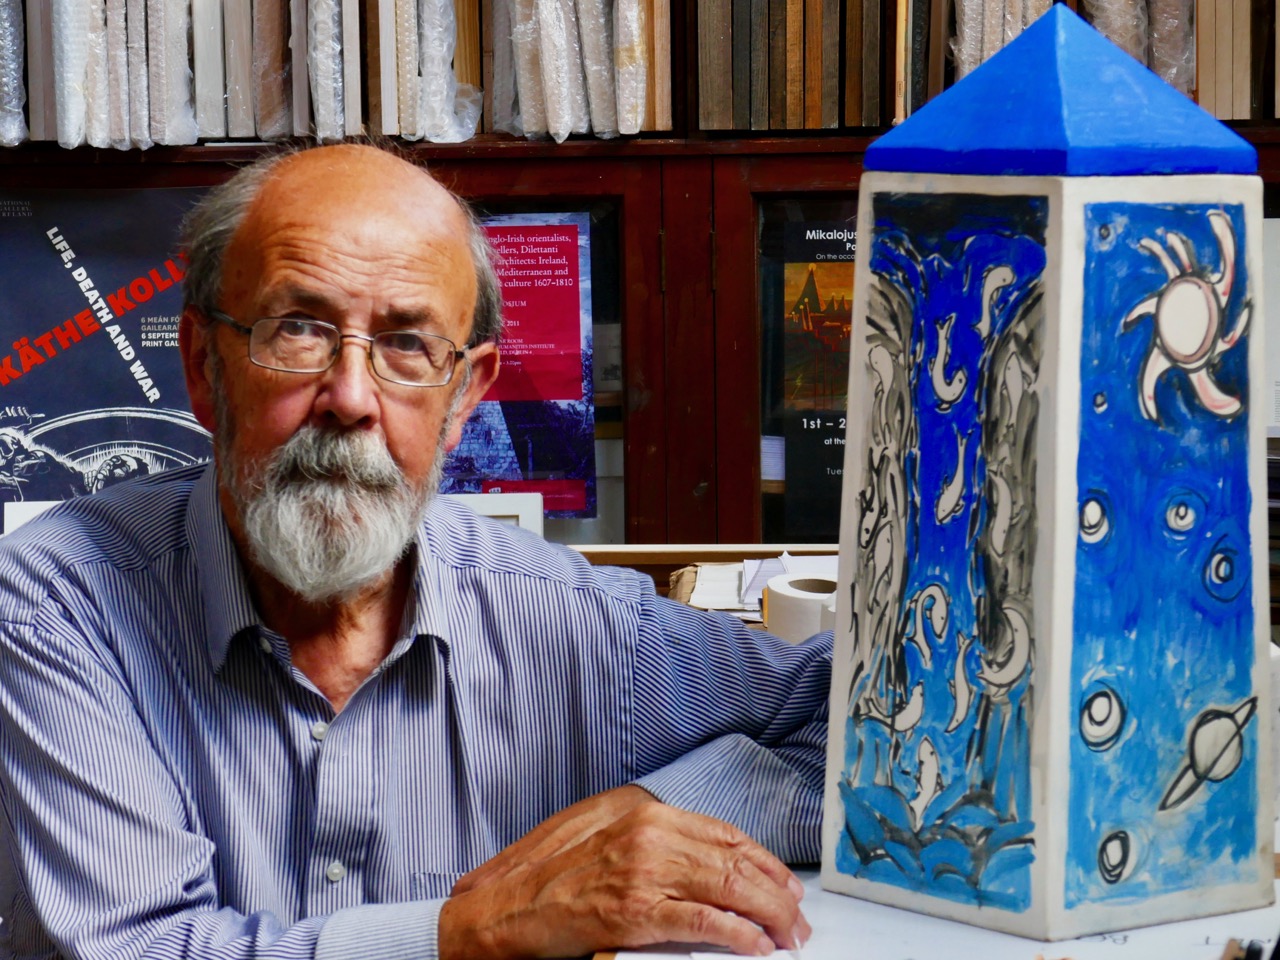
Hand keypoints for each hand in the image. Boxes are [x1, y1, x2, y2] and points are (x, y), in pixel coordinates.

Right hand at [438, 801, 809, 958]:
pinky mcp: (636, 913)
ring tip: (788, 937)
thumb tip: (711, 866)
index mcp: (646, 815)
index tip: (785, 884)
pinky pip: (704, 923)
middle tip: (798, 921)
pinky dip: (739, 937)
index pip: (725, 833)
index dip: (764, 861)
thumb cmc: (551, 881)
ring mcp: (644, 872)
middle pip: (735, 860)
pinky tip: (757, 948)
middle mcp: (650, 835)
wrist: (503, 909)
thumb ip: (657, 846)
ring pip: (729, 889)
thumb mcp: (609, 843)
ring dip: (769, 917)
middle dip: (776, 894)